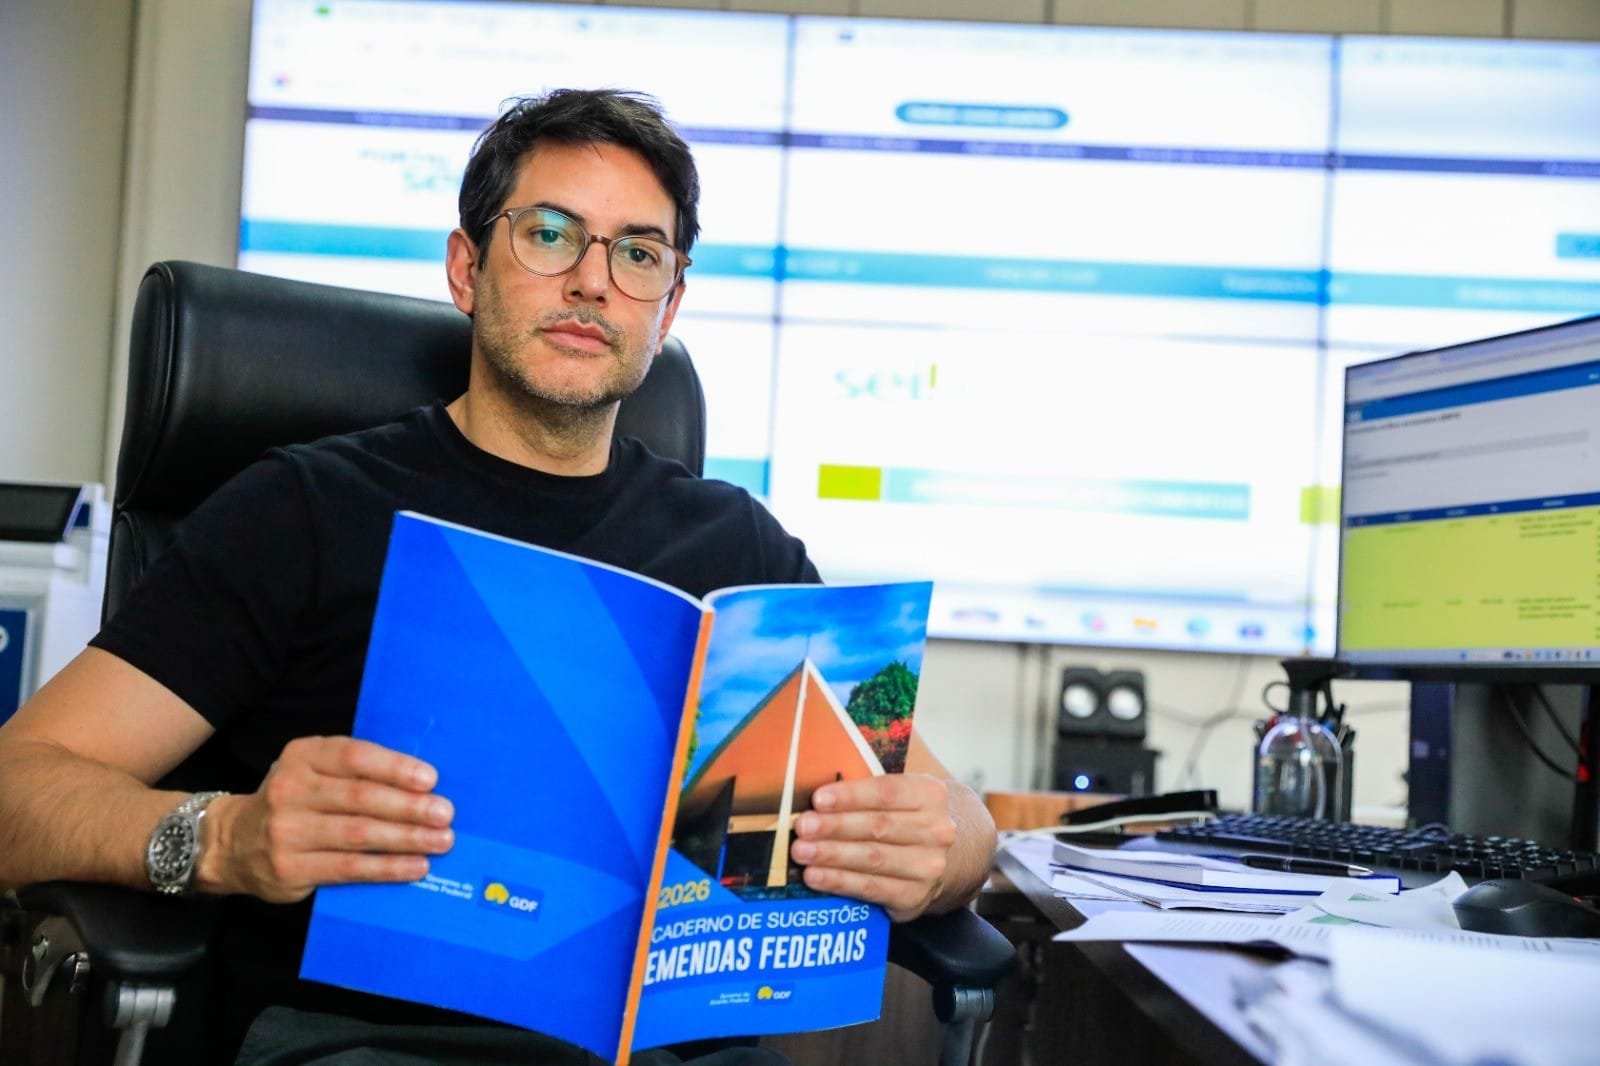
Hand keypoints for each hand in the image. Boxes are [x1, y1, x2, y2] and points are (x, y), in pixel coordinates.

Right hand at [198, 736, 453, 902]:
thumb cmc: (295, 800)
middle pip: (361, 797)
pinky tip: (415, 867)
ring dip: (406, 839)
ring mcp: (287, 831)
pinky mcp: (290, 868)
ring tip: (440, 841)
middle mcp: (291, 789)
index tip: (430, 779)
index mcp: (303, 755)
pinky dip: (387, 868)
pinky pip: (349, 868)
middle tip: (445, 814)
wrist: (233, 841)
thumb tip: (422, 783)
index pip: (354, 756)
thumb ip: (355, 770)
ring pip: (358, 834)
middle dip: (409, 807)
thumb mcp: (313, 770)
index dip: (394, 768)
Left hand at [789, 773, 957, 922]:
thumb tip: (817, 796)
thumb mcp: (900, 795)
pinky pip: (871, 888)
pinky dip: (839, 882)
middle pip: (878, 826)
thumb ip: (865, 790)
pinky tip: (815, 876)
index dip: (851, 796)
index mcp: (930, 795)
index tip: (818, 799)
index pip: (887, 792)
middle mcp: (936, 831)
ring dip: (832, 855)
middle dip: (835, 826)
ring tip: (801, 851)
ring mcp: (928, 866)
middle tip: (803, 827)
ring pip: (873, 859)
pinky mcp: (914, 896)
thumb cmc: (906, 817)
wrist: (947, 858)